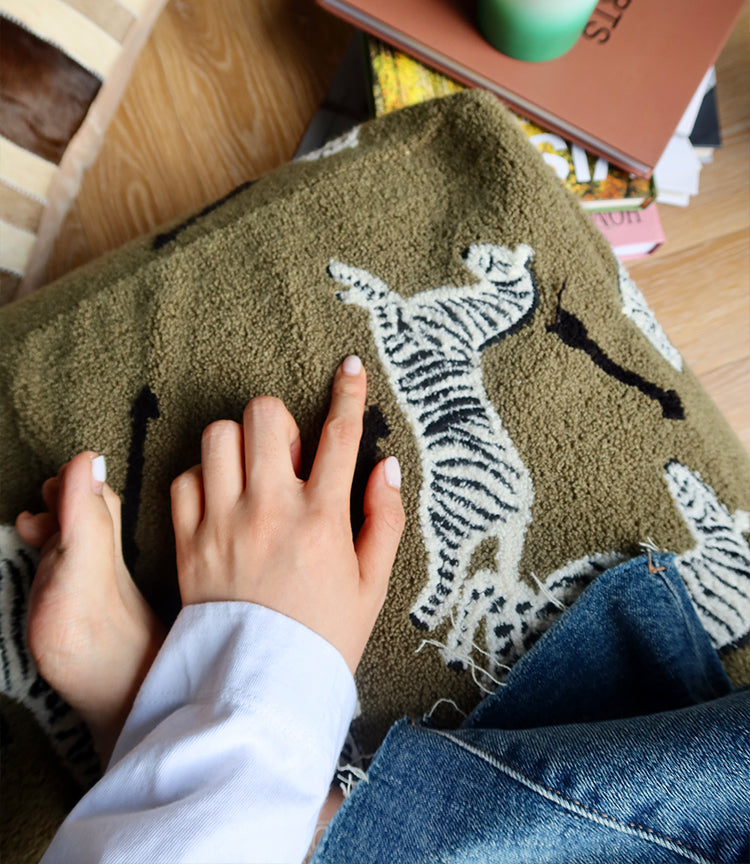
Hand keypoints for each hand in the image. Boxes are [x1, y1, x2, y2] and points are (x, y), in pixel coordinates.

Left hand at [170, 356, 404, 674]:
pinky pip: (184, 479)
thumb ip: (383, 520)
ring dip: (238, 443)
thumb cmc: (323, 637)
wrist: (258, 690)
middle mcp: (270, 510)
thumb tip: (384, 467)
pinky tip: (220, 501)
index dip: (349, 392)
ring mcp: (223, 522)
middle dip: (279, 419)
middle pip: (263, 415)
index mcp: (322, 519)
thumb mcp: (372, 585)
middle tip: (288, 453)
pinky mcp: (187, 541)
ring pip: (218, 436)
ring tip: (252, 474)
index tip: (351, 367)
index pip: (339, 435)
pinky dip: (202, 479)